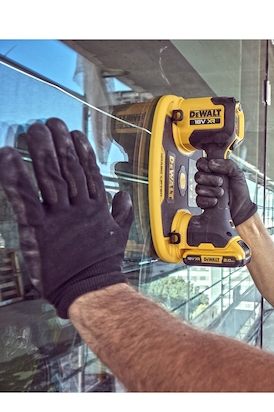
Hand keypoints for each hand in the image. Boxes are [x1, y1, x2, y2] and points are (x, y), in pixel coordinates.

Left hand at [0, 118, 132, 318]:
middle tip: (51, 122)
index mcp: (96, 208)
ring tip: (34, 129)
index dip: (82, 152)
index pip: (89, 173)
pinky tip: (7, 156)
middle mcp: (78, 207)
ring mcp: (59, 216)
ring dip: (40, 151)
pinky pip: (25, 197)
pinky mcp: (38, 228)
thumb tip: (123, 195)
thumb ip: (121, 213)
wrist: (91, 288)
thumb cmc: (102, 265)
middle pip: (68, 169)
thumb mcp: (119, 236)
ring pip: (50, 177)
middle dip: (59, 144)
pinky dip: (15, 176)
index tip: (76, 134)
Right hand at [195, 157, 256, 225]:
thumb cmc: (240, 190)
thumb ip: (227, 164)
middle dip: (210, 180)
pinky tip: (216, 201)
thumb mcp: (237, 173)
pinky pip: (199, 200)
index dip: (203, 165)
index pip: (201, 163)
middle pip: (198, 176)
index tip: (210, 169)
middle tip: (221, 183)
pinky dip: (209, 201)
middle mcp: (207, 180)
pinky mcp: (203, 202)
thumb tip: (212, 163)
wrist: (242, 207)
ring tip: (221, 193)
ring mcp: (204, 191)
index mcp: (214, 170)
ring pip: (198, 188)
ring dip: (212, 191)